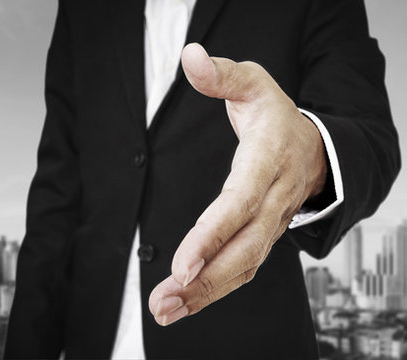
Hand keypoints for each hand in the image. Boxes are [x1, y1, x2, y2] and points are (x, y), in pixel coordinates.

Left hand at [147, 43, 328, 325]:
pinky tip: (182, 306)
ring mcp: (271, 223)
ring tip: (165, 311)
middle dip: (204, 279)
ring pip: (242, 266)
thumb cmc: (276, 115)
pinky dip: (213, 292)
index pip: (238, 204)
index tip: (182, 263)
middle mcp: (273, 199)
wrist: (317, 145)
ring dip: (203, 294)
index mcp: (268, 161)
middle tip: (165, 298)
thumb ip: (221, 75)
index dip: (211, 236)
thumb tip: (191, 57)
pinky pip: (241, 270)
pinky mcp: (262, 238)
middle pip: (242, 248)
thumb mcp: (253, 84)